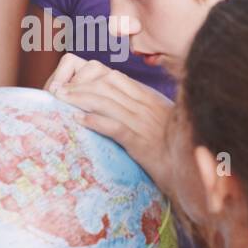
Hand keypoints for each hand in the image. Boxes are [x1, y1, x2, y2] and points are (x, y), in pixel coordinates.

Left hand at [45, 55, 175, 194]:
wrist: (189, 171)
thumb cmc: (175, 149)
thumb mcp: (161, 120)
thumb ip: (144, 107)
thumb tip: (119, 102)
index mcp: (150, 98)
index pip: (115, 78)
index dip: (91, 77)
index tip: (73, 82)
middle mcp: (146, 107)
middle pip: (106, 86)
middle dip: (79, 85)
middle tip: (58, 90)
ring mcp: (143, 123)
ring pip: (107, 102)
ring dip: (80, 99)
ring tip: (61, 100)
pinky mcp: (140, 143)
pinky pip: (115, 127)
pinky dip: (95, 121)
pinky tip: (79, 120)